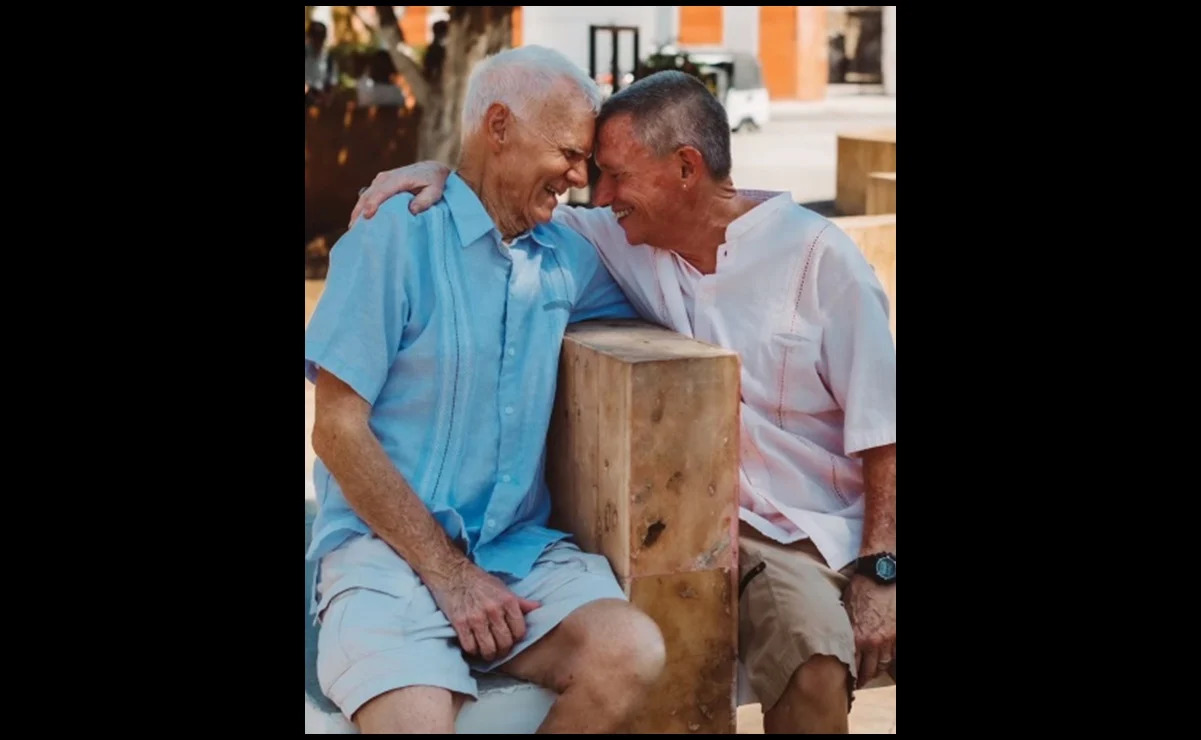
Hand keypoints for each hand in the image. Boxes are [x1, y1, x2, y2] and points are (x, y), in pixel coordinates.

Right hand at [349, 161, 452, 226]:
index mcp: (400, 178)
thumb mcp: (435, 192)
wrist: (431, 169)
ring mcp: (381, 179)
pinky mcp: (379, 183)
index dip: (374, 203)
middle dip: (360, 210)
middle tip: (353, 228)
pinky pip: (367, 195)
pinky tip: (357, 220)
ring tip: (352, 227)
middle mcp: (386, 177)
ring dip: (358, 210)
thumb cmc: (434, 182)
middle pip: (369, 193)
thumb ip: (424, 201)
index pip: (383, 190)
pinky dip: (361, 206)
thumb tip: (411, 210)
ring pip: (365, 195)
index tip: (367, 215)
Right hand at [426, 562, 540, 661]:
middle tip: (500, 650)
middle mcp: (494, 610)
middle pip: (505, 642)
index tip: (512, 640)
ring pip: (488, 648)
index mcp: (507, 601)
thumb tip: (538, 608)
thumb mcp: (503, 588)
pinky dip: (473, 651)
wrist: (453, 573)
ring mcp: (476, 618)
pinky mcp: (460, 623)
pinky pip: (470, 647)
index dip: (517, 639)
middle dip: (503, 650)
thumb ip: (520, 602)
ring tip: (488, 652)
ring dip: (489, 654)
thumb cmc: (480, 581)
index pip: (519, 631)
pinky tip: (474, 647)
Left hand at [846, 575, 895, 687]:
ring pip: (883, 664)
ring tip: (872, 672)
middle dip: (863, 677)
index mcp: (856, 636)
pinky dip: (889, 660)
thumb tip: (841, 640)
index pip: (852, 664)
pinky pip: (894, 654)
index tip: (847, 679)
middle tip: (859, 681)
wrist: (879, 576)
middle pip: (869, 670)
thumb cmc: (860, 589)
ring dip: (877, 670)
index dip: (850, 674)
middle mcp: (872, 642)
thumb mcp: (847, 610)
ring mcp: (888, 639)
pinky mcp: (897, 634)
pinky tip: (884, 661)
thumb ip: (847, 629)